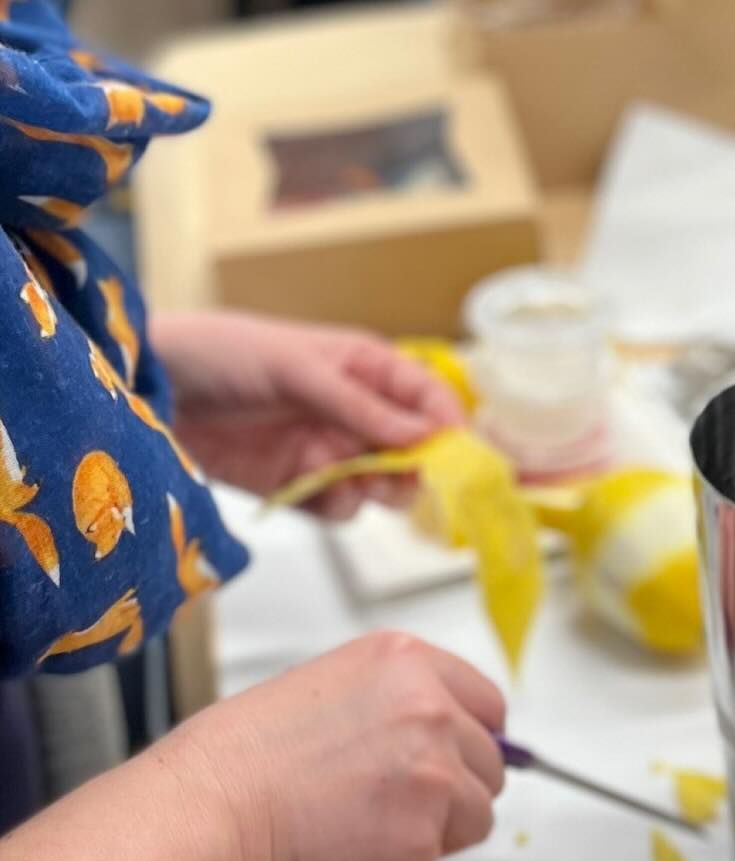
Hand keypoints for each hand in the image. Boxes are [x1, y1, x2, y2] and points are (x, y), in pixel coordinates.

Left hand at [150, 311, 466, 516]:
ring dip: (375, 489)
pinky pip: (341, 506)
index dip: (449, 425)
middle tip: (398, 478)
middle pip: (416, 450)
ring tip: (347, 482)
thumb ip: (361, 405)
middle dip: (415, 467)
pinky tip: (315, 492)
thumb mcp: (298, 369)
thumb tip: (425, 434)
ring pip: (383, 484)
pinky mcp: (299, 485)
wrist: (151, 388)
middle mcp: (358, 411)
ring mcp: (330, 449)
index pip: (430, 397)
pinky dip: (338, 506)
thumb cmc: (226, 353)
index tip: (456, 455)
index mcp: (367, 368)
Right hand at [169, 632, 506, 860]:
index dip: (478, 736)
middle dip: (460, 783)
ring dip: (444, 823)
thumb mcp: (343, 680)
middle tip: (405, 796)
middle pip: (492, 760)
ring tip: (380, 818)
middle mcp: (434, 709)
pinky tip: (362, 839)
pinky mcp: (424, 832)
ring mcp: (436, 771)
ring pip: (480, 810)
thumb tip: (453, 730)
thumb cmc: (258, 746)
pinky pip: (442, 852)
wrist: (221, 799)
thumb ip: (407, 696)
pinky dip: (411, 857)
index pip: (489, 703)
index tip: (466, 753)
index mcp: (413, 662)